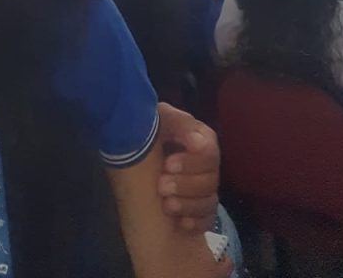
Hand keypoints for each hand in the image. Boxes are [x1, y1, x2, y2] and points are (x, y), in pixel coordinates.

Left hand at [156, 104, 218, 233]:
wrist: (132, 156)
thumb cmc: (146, 134)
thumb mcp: (158, 119)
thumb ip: (176, 122)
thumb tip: (196, 141)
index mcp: (200, 139)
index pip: (209, 152)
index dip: (191, 161)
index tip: (167, 165)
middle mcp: (206, 165)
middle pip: (211, 179)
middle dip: (185, 184)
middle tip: (161, 185)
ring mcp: (203, 190)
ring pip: (209, 201)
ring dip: (188, 204)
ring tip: (166, 205)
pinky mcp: (199, 211)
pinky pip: (207, 221)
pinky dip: (195, 222)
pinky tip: (180, 222)